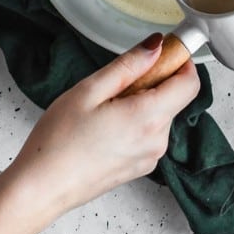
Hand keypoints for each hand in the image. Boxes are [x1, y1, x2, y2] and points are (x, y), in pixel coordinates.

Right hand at [0, 33, 198, 233]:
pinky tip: (103, 125)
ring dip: (140, 102)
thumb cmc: (59, 140)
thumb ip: (127, 66)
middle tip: (113, 82)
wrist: (43, 186)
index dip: (180, 61)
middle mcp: (157, 140)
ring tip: (101, 107)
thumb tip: (156, 46)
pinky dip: (135, 121)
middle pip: (173, 98)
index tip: (162, 50)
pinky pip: (148, 133)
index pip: (190, 83)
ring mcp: (150, 156)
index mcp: (148, 117)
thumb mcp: (88, 91)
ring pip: (159, 115)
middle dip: (151, 81)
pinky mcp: (140, 166)